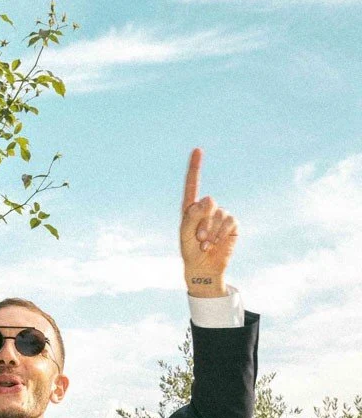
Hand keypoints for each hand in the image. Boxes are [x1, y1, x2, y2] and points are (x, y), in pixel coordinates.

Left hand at [179, 148, 238, 296]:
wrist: (203, 268)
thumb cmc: (190, 251)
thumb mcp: (185, 234)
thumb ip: (192, 216)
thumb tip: (208, 199)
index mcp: (191, 208)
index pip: (192, 185)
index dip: (195, 167)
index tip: (197, 150)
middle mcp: (206, 208)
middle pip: (207, 202)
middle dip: (203, 222)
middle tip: (199, 238)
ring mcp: (220, 215)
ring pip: (219, 214)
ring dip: (211, 231)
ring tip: (206, 244)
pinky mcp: (232, 224)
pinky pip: (229, 221)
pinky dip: (221, 233)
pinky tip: (215, 244)